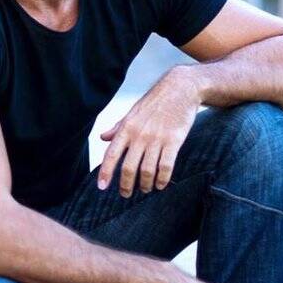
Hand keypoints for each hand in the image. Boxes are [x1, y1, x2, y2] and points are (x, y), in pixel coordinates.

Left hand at [98, 65, 199, 196]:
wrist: (181, 88)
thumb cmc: (155, 101)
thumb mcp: (132, 112)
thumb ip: (118, 127)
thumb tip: (102, 137)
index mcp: (127, 128)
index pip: (111, 154)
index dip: (105, 172)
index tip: (101, 187)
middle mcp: (139, 135)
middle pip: (128, 167)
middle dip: (126, 185)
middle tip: (126, 194)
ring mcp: (157, 139)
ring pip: (147, 170)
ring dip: (145, 184)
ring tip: (145, 189)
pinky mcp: (174, 141)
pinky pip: (166, 166)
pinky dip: (162, 179)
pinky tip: (160, 184)